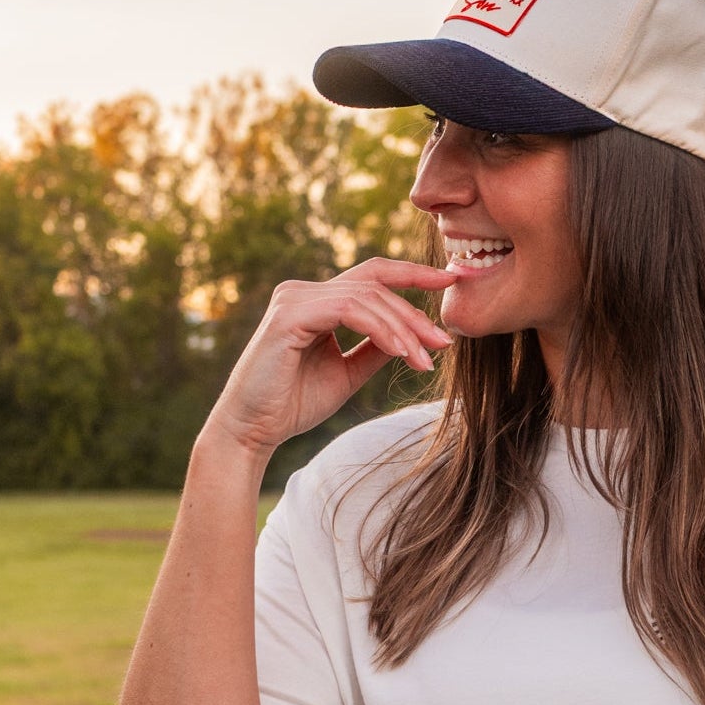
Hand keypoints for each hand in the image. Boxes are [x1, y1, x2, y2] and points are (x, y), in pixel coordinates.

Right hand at [203, 258, 454, 456]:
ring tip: (425, 358)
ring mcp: (294, 299)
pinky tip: (401, 352)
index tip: (451, 280)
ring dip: (403, 328)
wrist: (252, 430)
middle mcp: (303, 291)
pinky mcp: (289, 315)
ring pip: (367, 297)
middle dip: (415, 312)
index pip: (372, 276)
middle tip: (444, 342)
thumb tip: (415, 336)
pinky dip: (381, 330)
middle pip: (375, 285)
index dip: (413, 274)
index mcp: (316, 300)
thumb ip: (376, 349)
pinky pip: (348, 311)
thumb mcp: (348, 372)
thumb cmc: (292, 403)